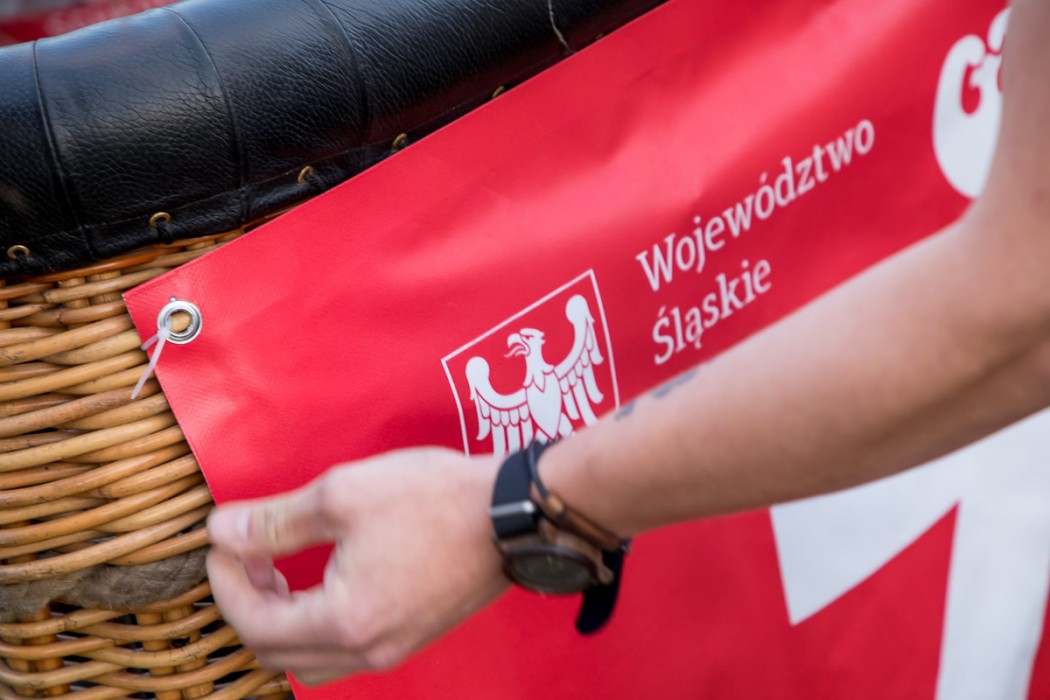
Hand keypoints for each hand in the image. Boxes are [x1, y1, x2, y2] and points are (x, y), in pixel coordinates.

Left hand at [205, 447, 507, 685]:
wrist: (513, 513)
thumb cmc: (433, 499)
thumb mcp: (343, 496)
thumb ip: (275, 521)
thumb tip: (220, 531)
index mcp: (344, 620)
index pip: (254, 624)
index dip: (225, 583)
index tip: (223, 541)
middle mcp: (368, 649)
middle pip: (276, 653)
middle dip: (247, 604)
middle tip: (246, 554)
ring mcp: (394, 649)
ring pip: (310, 659)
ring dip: (280, 621)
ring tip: (278, 569)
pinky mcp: (412, 636)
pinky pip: (345, 649)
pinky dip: (316, 622)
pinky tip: (322, 578)